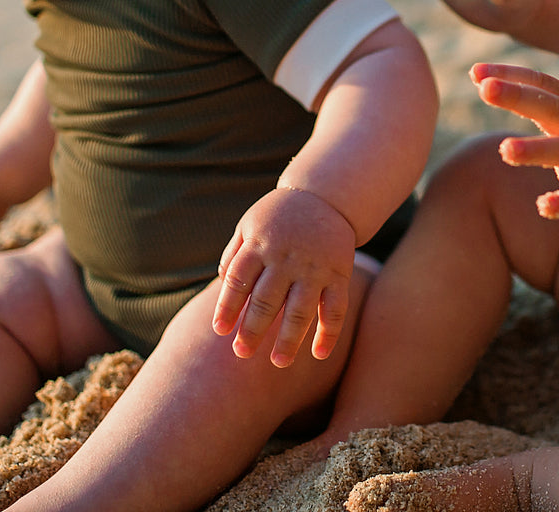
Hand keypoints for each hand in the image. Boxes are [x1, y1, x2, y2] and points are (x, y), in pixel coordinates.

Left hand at [212, 187, 356, 367]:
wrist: (326, 196)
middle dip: (252, 329)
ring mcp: (315, 268)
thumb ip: (234, 253)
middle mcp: (286, 258)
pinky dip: (329, 332)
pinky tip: (318, 354)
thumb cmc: (279, 216)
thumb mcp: (250, 224)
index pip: (238, 280)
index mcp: (260, 245)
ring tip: (278, 362)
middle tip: (242, 353)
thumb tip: (223, 286)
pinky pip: (335, 308)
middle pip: (266, 300)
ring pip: (300, 310)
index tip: (220, 330)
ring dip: (289, 339)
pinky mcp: (339, 274)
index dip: (227, 306)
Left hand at [471, 63, 558, 218]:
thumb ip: (538, 100)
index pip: (542, 84)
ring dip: (536, 151)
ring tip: (505, 150)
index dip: (510, 75)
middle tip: (486, 89)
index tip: (475, 72)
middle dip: (518, 97)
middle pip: (549, 107)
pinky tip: (543, 206)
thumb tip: (484, 81)